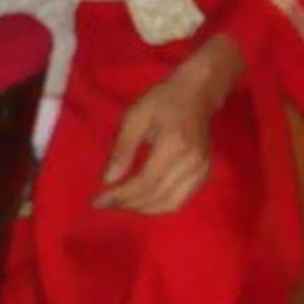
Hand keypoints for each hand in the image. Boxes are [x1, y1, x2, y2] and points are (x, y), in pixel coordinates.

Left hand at [92, 36, 241, 215]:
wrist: (197, 93)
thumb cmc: (162, 100)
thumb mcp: (135, 116)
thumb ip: (122, 149)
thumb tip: (108, 181)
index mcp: (174, 145)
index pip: (145, 182)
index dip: (121, 196)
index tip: (98, 201)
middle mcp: (191, 162)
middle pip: (157, 197)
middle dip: (128, 205)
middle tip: (106, 204)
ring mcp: (201, 170)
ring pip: (170, 204)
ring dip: (143, 209)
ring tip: (121, 204)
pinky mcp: (205, 174)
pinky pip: (180, 200)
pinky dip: (159, 205)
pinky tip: (142, 200)